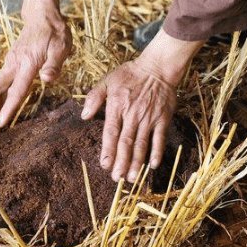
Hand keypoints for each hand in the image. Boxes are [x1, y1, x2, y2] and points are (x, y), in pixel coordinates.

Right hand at [0, 0, 70, 128]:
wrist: (41, 13)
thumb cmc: (55, 30)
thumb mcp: (62, 46)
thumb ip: (55, 64)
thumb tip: (47, 80)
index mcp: (28, 63)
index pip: (16, 91)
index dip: (7, 109)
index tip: (0, 124)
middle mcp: (14, 63)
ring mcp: (11, 61)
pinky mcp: (11, 60)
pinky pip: (1, 80)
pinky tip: (0, 103)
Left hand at [81, 30, 203, 181]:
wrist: (158, 67)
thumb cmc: (130, 74)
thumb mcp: (108, 80)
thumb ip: (94, 97)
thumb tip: (84, 116)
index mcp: (117, 106)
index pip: (111, 132)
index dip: (108, 150)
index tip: (105, 165)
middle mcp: (133, 114)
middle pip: (126, 142)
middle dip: (121, 162)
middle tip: (117, 179)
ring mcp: (149, 118)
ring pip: (142, 143)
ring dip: (137, 162)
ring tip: (132, 178)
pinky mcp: (163, 118)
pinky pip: (159, 138)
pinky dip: (156, 152)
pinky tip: (152, 165)